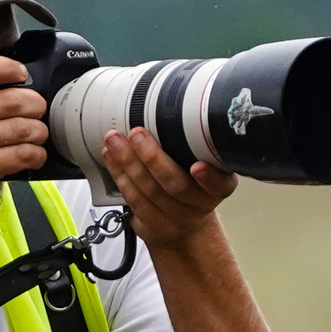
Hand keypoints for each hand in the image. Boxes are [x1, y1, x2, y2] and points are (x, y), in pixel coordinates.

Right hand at [0, 57, 48, 242]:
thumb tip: (6, 89)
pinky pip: (22, 153)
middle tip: (38, 112)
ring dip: (39, 132)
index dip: (7, 68)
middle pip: (11, 99)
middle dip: (35, 105)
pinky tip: (33, 157)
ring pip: (22, 127)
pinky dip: (36, 155)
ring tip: (37, 138)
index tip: (21, 74)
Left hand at [102, 127, 234, 247]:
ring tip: (115, 141)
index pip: (219, 185)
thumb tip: (171, 106)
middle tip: (137, 134)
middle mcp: (199, 205)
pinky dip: (120, 175)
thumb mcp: (209, 165)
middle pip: (175, 185)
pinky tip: (112, 158)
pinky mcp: (152, 225)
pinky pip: (133, 200)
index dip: (209, 178)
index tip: (198, 167)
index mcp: (218, 188)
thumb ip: (199, 145)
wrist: (187, 225)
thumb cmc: (195, 186)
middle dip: (152, 158)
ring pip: (149, 192)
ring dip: (128, 163)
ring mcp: (175, 218)